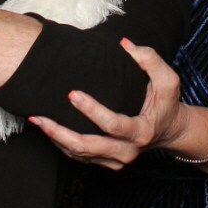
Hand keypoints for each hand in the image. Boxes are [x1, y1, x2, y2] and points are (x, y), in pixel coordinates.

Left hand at [30, 40, 187, 170]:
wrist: (170, 131)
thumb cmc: (166, 103)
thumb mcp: (168, 80)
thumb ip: (149, 59)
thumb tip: (124, 44)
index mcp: (141, 132)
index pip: (112, 125)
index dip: (91, 111)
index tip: (72, 95)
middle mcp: (127, 151)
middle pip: (87, 147)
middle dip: (60, 133)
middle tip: (39, 116)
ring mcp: (116, 161)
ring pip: (79, 155)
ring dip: (56, 138)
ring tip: (37, 120)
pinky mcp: (106, 163)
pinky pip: (80, 157)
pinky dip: (62, 144)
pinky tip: (48, 129)